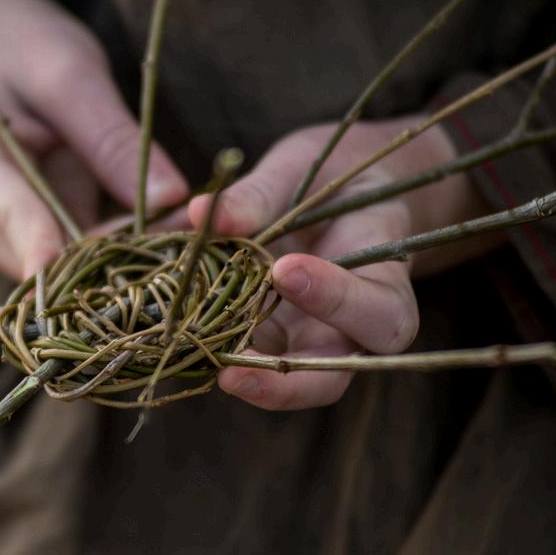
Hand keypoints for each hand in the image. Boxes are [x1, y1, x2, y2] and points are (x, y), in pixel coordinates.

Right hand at [0, 0, 188, 278]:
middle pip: (49, 258)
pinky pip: (81, 262)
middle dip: (120, 253)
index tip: (76, 282)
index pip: (11, 214)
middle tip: (195, 229)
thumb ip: (111, 138)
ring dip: (130, 255)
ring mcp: (3, 239)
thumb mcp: (71, 75)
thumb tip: (169, 198)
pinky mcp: (32, 245)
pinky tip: (170, 230)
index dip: (45, 247)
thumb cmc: (25, 50)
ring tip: (193, 224)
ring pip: (70, 271)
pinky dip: (124, 249)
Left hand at [187, 116, 499, 410]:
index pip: (378, 313)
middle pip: (330, 381)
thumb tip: (203, 214)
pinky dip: (208, 351)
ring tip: (190, 354)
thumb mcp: (302, 170)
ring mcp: (304, 343)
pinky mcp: (266, 343)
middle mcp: (348, 330)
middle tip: (230, 371)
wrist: (342, 196)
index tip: (284, 268)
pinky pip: (242, 360)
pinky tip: (171, 337)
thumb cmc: (335, 179)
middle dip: (281, 384)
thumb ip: (261, 194)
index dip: (337, 300)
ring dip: (235, 376)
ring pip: (281, 383)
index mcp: (384, 283)